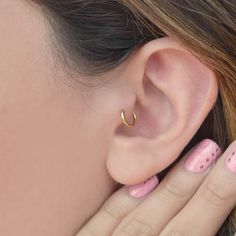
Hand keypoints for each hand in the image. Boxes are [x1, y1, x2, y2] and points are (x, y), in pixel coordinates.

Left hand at [76, 139, 235, 235]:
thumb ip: (182, 231)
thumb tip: (199, 208)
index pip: (192, 232)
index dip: (215, 198)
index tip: (234, 163)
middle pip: (173, 222)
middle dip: (203, 186)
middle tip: (229, 150)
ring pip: (141, 217)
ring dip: (173, 186)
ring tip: (202, 151)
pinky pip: (101, 224)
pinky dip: (124, 203)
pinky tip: (144, 181)